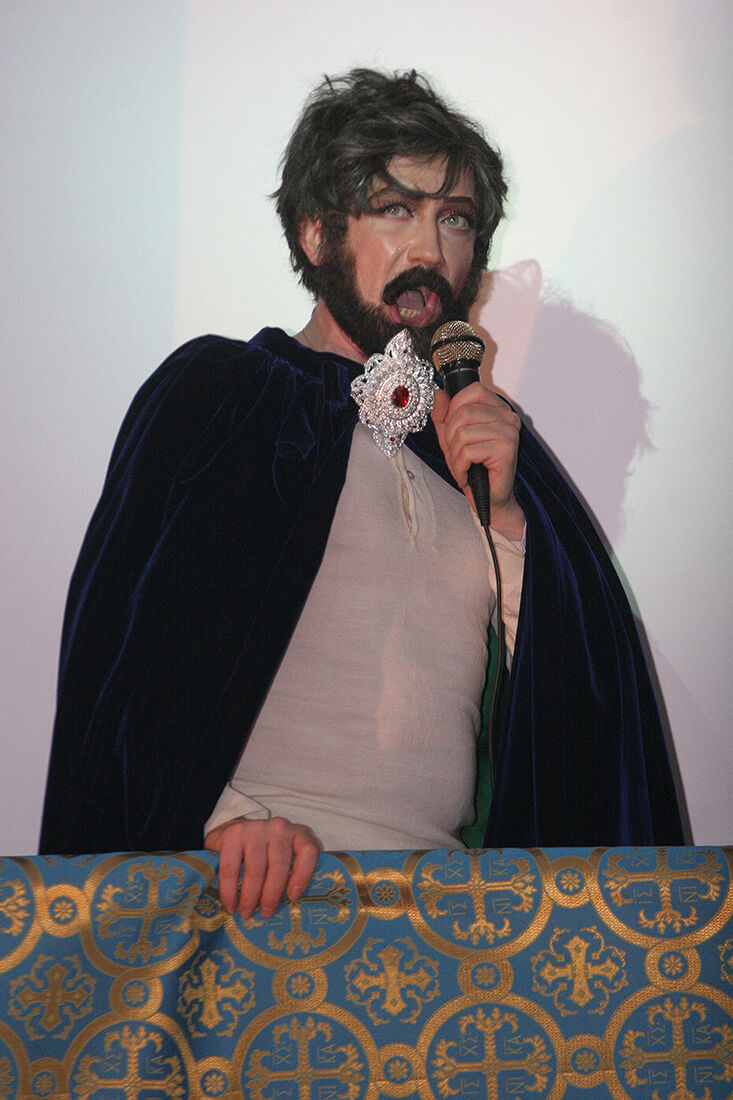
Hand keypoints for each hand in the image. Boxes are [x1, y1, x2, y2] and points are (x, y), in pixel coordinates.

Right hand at [205, 816, 321, 917]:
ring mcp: (256, 828)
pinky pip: (232, 868)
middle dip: (271, 895)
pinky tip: (230, 904)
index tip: (293, 897)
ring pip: (256, 869)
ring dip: (250, 896)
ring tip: (246, 913)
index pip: (308, 850)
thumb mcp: (285, 857)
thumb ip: (292, 874)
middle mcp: (279, 827)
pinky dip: (229, 891)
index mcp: (298, 834)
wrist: (235, 832)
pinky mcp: (234, 833)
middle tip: (265, 914)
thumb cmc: (266, 853)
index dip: (302, 875)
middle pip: (279, 865)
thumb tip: (292, 909)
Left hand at [431, 382, 523, 538]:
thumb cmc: (475, 469)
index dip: (454, 407)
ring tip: (463, 466)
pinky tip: (467, 474)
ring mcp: (509, 432)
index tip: (451, 428)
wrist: (490, 498)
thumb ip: (444, 416)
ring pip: (463, 433)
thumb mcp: (452, 439)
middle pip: (463, 413)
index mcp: (498, 409)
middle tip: (457, 455)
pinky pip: (468, 451)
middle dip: (450, 437)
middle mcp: (508, 417)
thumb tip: (439, 395)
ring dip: (455, 455)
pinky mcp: (506, 449)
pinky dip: (460, 467)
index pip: (473, 390)